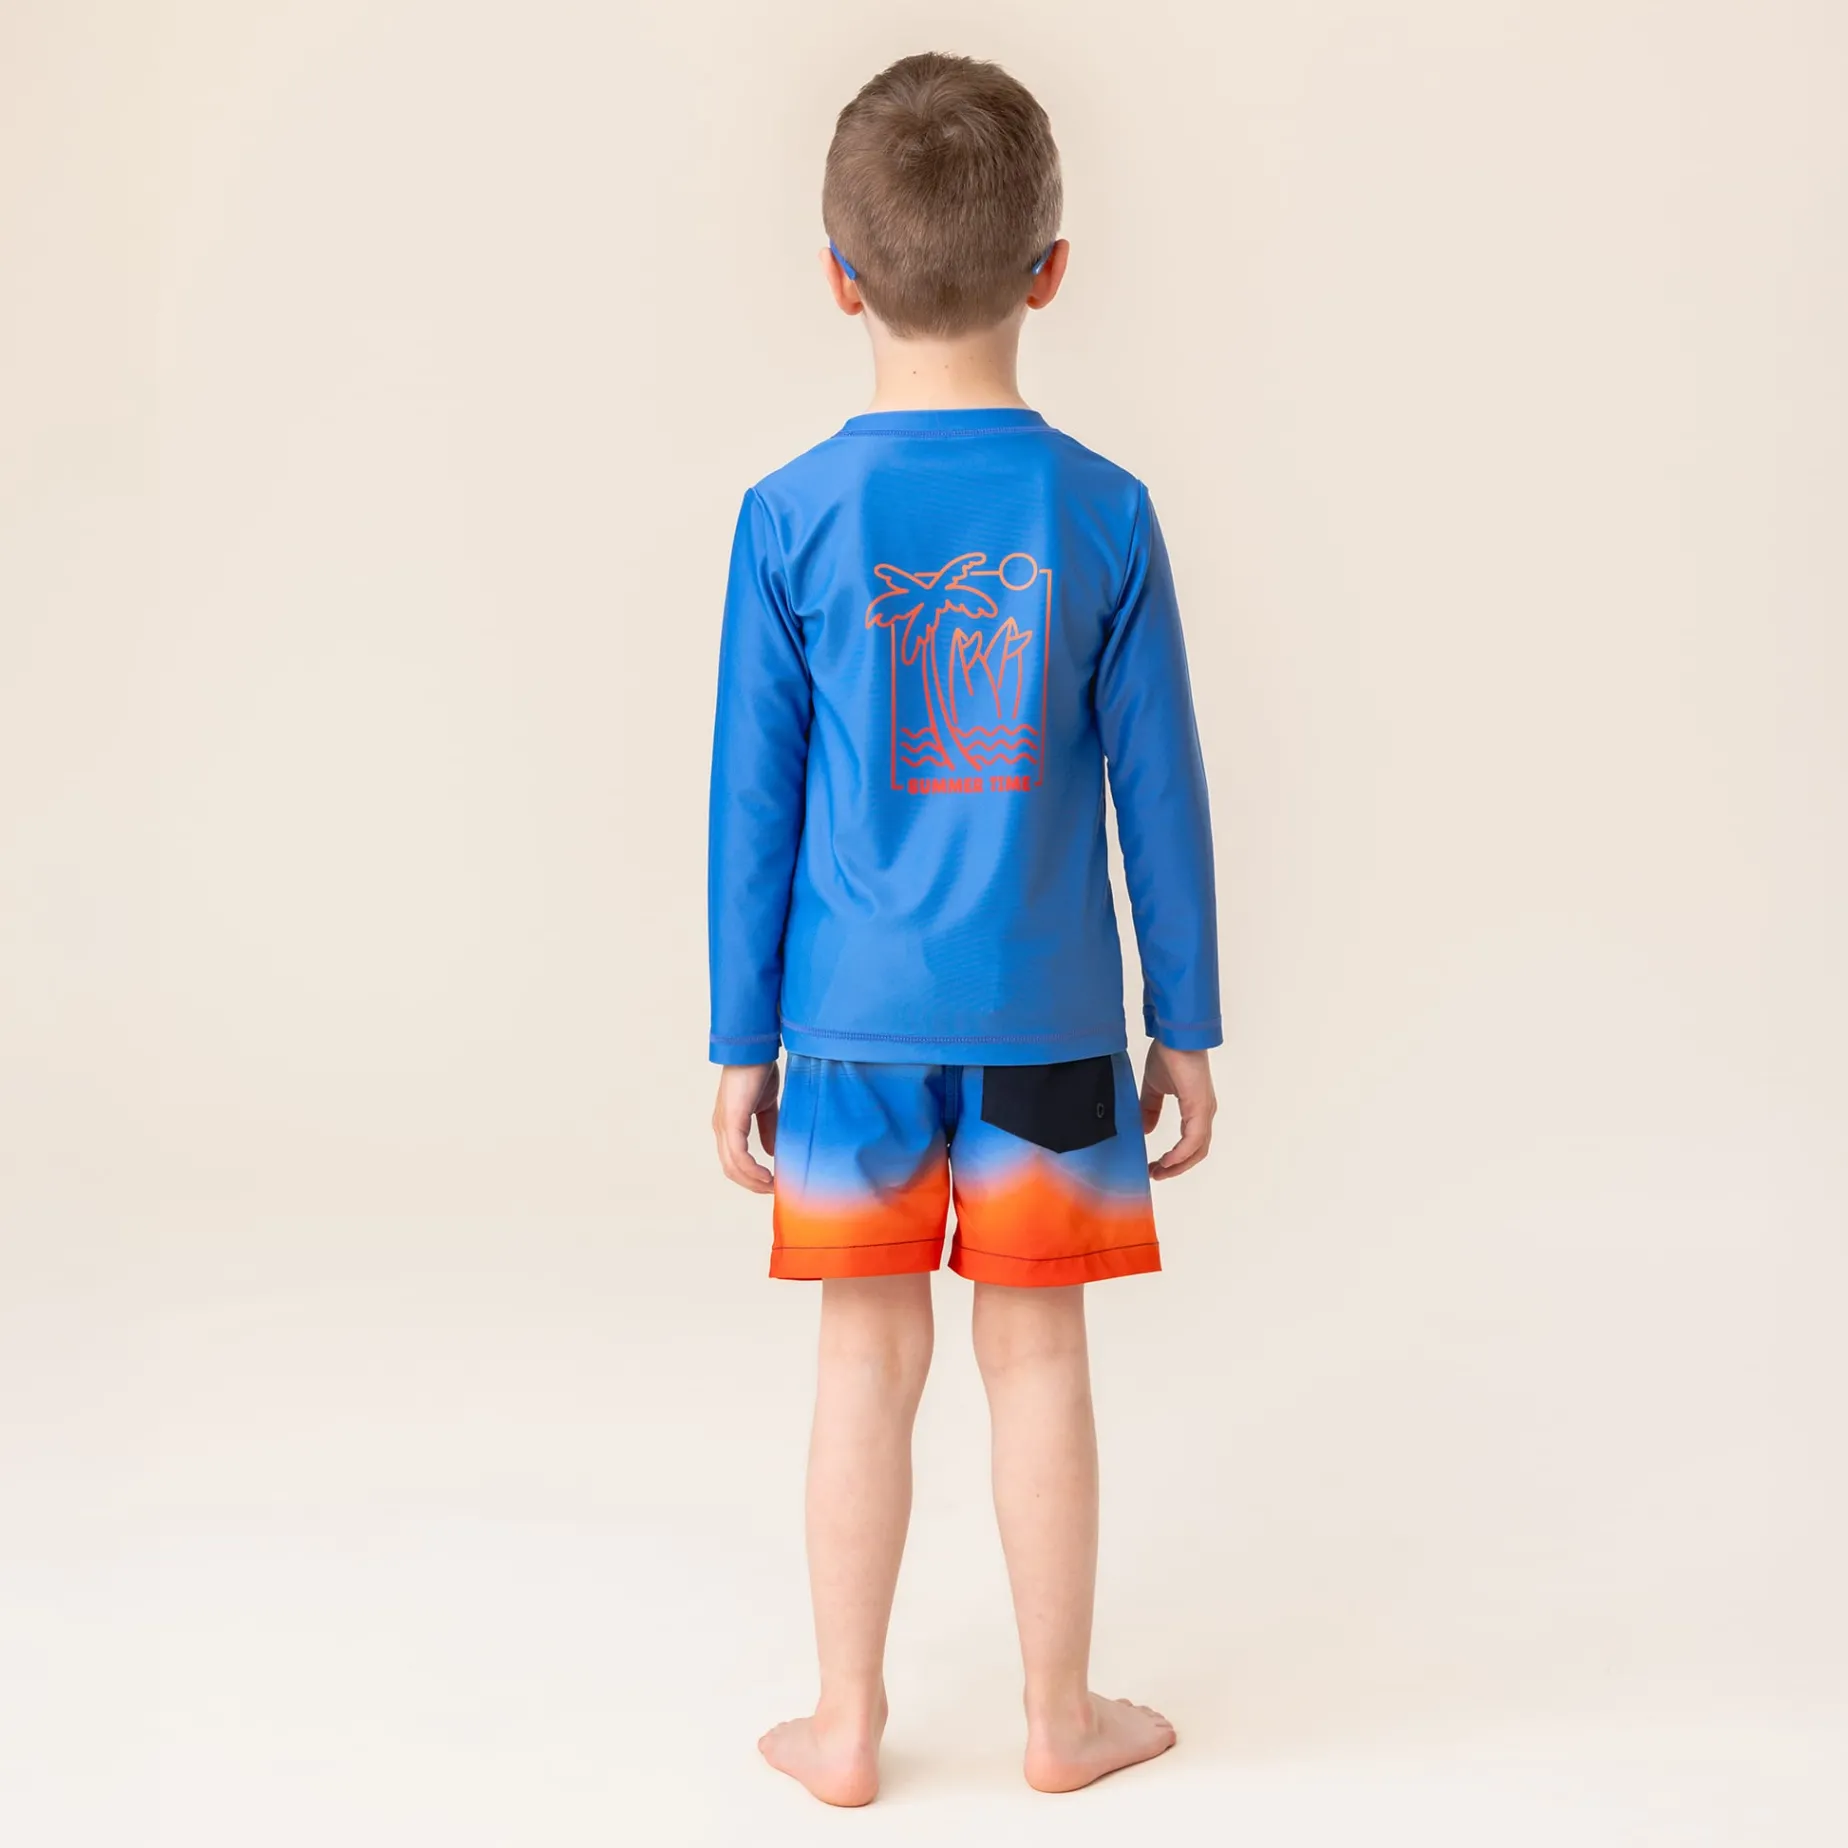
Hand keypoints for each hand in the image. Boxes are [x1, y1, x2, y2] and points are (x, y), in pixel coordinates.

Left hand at [713, 1062, 779, 1192]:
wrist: (756, 1049)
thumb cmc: (759, 1071)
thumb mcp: (766, 1105)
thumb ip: (768, 1128)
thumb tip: (772, 1153)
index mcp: (728, 1124)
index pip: (733, 1161)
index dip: (751, 1176)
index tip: (771, 1184)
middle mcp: (721, 1128)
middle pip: (731, 1169)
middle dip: (752, 1184)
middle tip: (774, 1191)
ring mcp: (724, 1125)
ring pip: (733, 1166)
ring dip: (753, 1181)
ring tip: (773, 1187)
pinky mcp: (732, 1120)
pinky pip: (738, 1155)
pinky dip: (752, 1170)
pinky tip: (767, 1175)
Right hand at [1139, 1043, 1215, 1178]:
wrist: (1174, 1036)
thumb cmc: (1169, 1055)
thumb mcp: (1154, 1088)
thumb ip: (1150, 1109)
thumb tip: (1146, 1130)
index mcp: (1196, 1109)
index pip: (1190, 1143)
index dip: (1175, 1159)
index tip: (1154, 1166)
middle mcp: (1204, 1114)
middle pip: (1197, 1152)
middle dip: (1176, 1168)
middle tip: (1155, 1174)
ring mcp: (1204, 1112)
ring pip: (1198, 1150)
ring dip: (1178, 1165)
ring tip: (1158, 1172)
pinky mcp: (1200, 1108)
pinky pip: (1193, 1139)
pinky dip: (1180, 1154)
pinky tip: (1166, 1160)